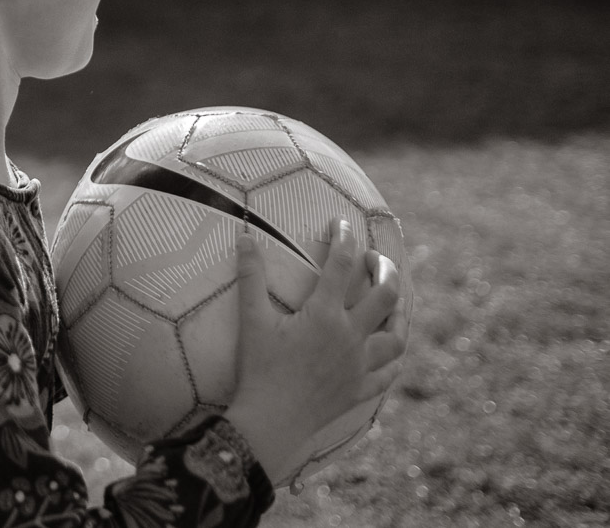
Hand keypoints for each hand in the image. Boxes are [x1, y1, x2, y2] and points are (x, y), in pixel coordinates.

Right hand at [222, 216, 405, 479]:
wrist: (272, 422)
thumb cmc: (258, 369)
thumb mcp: (252, 320)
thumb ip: (250, 276)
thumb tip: (245, 237)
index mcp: (324, 315)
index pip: (341, 265)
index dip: (343, 239)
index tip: (342, 223)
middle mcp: (351, 336)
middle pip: (386, 295)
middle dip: (384, 269)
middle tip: (374, 257)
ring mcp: (361, 365)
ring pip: (398, 334)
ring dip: (400, 312)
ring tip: (393, 298)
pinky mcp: (362, 389)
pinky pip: (390, 371)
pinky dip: (393, 356)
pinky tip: (389, 348)